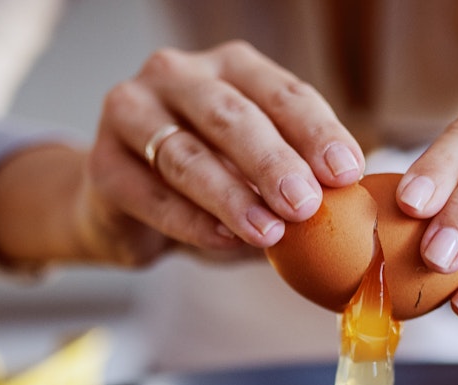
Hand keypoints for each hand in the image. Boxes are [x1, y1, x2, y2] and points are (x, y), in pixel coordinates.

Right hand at [0, 41, 365, 268]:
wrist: (124, 207)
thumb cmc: (209, 183)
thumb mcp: (259, 174)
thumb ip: (299, 182)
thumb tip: (356, 209)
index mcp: (231, 68)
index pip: (282, 93)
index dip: (317, 132)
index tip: (347, 172)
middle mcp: (178, 75)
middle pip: (231, 116)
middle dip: (273, 162)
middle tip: (307, 203)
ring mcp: (132, 111)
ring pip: (186, 155)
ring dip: (231, 197)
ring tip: (268, 233)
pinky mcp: (101, 161)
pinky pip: (150, 194)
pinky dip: (190, 222)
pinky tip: (224, 242)